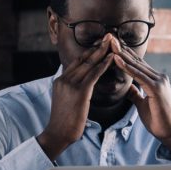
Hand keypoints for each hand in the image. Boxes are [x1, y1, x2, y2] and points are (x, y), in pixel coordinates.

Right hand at [37, 35, 113, 159]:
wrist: (57, 134)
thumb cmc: (64, 122)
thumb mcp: (65, 101)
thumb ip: (72, 91)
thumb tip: (81, 88)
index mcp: (60, 80)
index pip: (77, 62)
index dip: (89, 52)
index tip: (100, 43)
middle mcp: (64, 79)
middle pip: (83, 59)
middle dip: (97, 46)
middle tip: (109, 35)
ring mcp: (70, 85)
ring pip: (89, 64)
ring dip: (102, 52)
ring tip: (113, 42)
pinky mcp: (79, 93)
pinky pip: (93, 75)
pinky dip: (103, 65)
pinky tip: (112, 58)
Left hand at [112, 44, 170, 152]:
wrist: (168, 132)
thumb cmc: (156, 120)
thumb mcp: (142, 104)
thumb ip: (136, 94)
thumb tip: (128, 88)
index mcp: (156, 80)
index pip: (138, 64)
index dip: (125, 55)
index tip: (112, 46)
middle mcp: (159, 77)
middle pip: (137, 61)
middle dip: (122, 49)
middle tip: (109, 37)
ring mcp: (159, 81)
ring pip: (136, 65)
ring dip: (121, 54)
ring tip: (110, 43)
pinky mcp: (156, 88)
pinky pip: (138, 75)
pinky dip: (126, 67)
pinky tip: (116, 59)